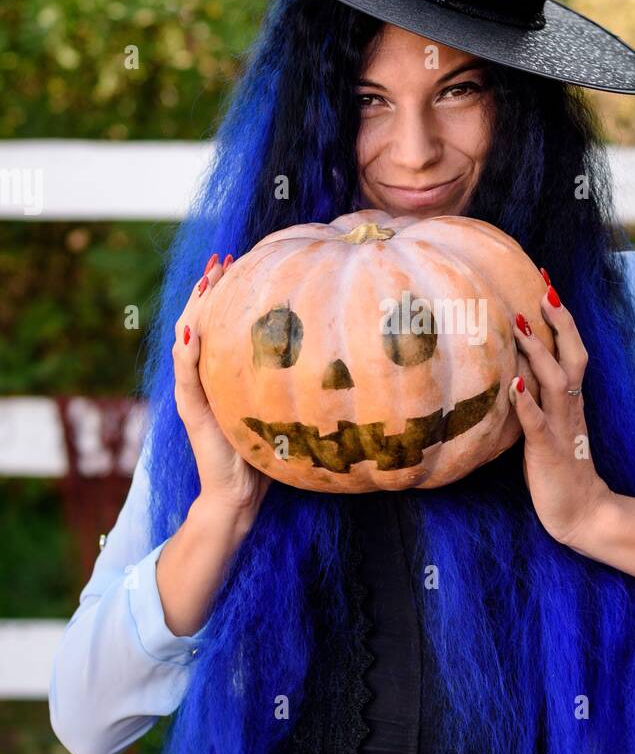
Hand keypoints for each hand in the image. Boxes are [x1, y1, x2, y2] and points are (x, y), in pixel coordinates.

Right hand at [172, 252, 270, 519]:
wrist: (240, 494)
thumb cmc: (266, 452)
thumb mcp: (279, 405)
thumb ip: (289, 380)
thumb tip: (329, 351)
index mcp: (221, 372)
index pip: (219, 322)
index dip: (226, 292)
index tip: (241, 261)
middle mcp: (203, 377)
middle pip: (199, 322)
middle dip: (209, 289)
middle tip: (221, 259)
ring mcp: (194, 392)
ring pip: (187, 340)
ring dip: (195, 309)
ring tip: (207, 282)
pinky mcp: (192, 411)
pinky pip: (185, 375)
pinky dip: (186, 351)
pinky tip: (192, 331)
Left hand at [508, 268, 612, 550]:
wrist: (581, 514)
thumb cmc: (559, 467)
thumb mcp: (547, 424)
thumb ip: (536, 396)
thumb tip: (513, 365)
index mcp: (571, 400)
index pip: (571, 349)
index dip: (561, 316)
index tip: (546, 281)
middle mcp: (570, 408)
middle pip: (574, 356)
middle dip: (560, 322)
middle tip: (544, 287)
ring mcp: (561, 428)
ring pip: (557, 382)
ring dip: (539, 352)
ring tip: (520, 324)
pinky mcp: (549, 452)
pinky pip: (539, 424)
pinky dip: (527, 403)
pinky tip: (514, 384)